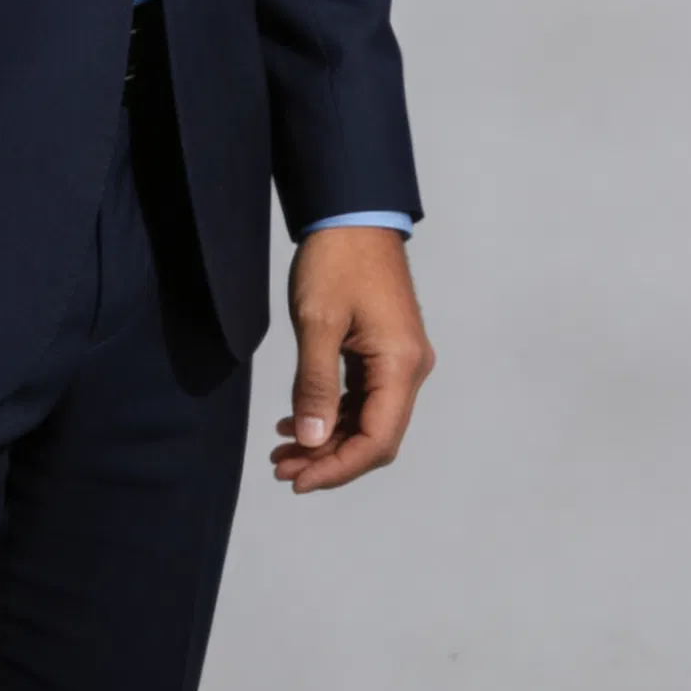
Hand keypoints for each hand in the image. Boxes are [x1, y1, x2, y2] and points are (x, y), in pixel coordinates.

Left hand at [270, 227, 434, 493]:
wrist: (353, 211)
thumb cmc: (337, 259)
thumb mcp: (318, 321)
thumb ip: (314, 385)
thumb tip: (310, 441)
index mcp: (401, 365)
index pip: (377, 440)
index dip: (337, 468)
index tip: (297, 480)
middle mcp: (410, 369)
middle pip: (374, 437)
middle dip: (328, 458)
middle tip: (281, 468)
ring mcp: (400, 360)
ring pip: (366, 420)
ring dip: (326, 439)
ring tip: (282, 451)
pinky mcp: (385, 351)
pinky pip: (362, 397)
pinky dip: (331, 413)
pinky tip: (296, 421)